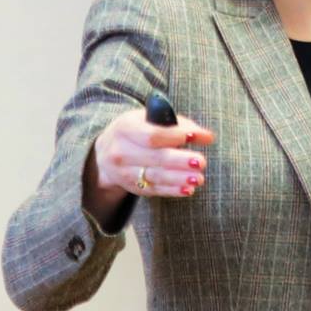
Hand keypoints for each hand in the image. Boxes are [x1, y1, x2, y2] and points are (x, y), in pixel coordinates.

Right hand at [91, 108, 215, 202]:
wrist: (104, 155)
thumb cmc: (135, 131)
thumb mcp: (148, 120)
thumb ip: (178, 125)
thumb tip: (206, 136)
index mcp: (125, 128)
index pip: (151, 135)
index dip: (173, 137)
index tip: (193, 137)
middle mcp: (121, 151)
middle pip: (155, 157)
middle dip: (180, 160)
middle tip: (200, 162)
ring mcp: (125, 172)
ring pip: (156, 176)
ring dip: (179, 178)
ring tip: (198, 178)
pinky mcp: (133, 187)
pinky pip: (155, 190)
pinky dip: (172, 190)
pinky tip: (187, 189)